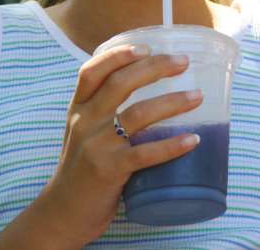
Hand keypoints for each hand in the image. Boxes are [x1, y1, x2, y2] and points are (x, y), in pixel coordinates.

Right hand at [35, 46, 202, 246]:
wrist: (62, 212)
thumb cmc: (81, 166)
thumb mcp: (84, 131)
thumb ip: (105, 109)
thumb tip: (150, 84)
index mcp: (79, 109)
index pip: (91, 71)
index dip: (117, 54)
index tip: (146, 46)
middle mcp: (85, 122)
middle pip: (120, 84)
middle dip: (155, 68)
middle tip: (183, 63)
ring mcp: (96, 146)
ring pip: (138, 114)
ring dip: (173, 103)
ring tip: (197, 97)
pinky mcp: (109, 170)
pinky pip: (145, 153)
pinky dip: (172, 145)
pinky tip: (193, 140)